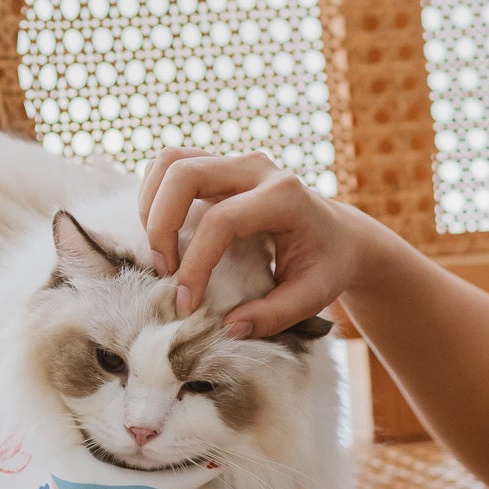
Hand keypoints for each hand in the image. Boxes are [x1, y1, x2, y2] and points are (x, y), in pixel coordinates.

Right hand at [138, 147, 373, 337]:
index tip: (187, 304)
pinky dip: (154, 195)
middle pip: (185, 173)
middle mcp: (256, 169)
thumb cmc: (326, 264)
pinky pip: (170, 165)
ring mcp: (234, 162)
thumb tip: (228, 327)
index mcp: (284, 196)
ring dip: (150, 204)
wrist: (338, 233)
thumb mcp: (313, 296)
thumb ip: (274, 315)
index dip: (196, 264)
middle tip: (163, 268)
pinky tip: (163, 231)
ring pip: (170, 161)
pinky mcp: (217, 166)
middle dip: (160, 222)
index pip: (222, 221)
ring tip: (158, 249)